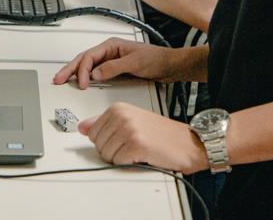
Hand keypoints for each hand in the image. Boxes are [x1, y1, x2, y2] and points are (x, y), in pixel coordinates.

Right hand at [53, 37, 178, 87]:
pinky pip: (95, 72)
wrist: (169, 66)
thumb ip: (113, 68)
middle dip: (70, 69)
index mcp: (111, 45)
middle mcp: (109, 51)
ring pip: (87, 65)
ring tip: (63, 80)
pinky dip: (85, 76)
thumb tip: (96, 74)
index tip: (83, 84)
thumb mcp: (134, 62)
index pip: (90, 56)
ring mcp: (110, 59)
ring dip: (75, 73)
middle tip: (58, 79)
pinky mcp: (113, 68)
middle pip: (83, 59)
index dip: (83, 70)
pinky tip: (80, 82)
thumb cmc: (155, 59)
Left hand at [79, 102, 207, 172]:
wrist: (189, 142)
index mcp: (119, 108)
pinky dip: (128, 163)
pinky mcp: (136, 144)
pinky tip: (142, 155)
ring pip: (106, 155)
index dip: (107, 141)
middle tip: (131, 146)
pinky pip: (117, 162)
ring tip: (137, 150)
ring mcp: (128, 129)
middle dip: (113, 151)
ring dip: (121, 158)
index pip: (92, 132)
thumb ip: (105, 123)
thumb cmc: (164, 133)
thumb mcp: (132, 121)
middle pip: (97, 144)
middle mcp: (122, 115)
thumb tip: (82, 127)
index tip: (121, 139)